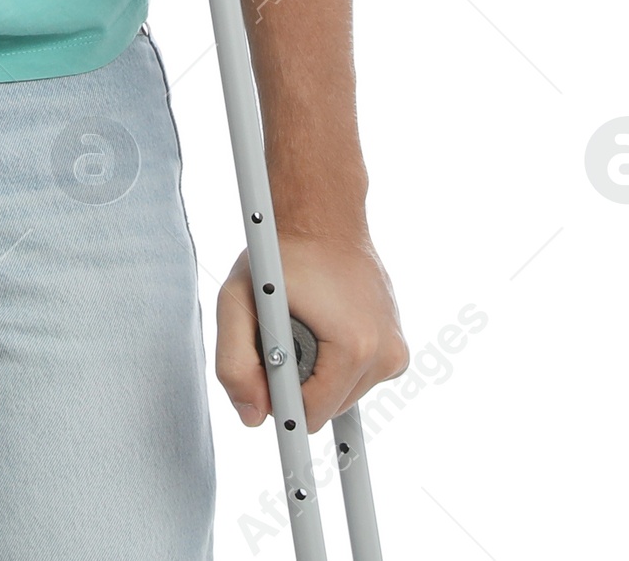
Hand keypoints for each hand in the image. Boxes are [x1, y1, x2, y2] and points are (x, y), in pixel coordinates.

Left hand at [216, 231, 408, 431]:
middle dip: (298, 382)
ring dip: (317, 371)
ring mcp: (396, 349)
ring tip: (304, 324)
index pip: (312, 416)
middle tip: (281, 335)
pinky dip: (336, 362)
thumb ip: (234, 364)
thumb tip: (252, 416)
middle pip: (328, 407)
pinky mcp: (397, 345)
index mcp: (354, 348)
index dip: (281, 403)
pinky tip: (322, 327)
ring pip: (343, 394)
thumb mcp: (237, 301)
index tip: (268, 386)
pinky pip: (358, 376)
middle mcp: (386, 353)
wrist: (322, 214)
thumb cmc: (279, 253)